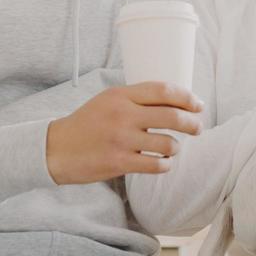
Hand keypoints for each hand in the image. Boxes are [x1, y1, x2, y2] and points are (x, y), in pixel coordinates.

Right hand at [45, 83, 202, 184]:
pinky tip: (161, 162)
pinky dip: (165, 164)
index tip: (198, 105)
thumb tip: (176, 101)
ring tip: (171, 148)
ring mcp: (121, 139)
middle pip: (172, 116)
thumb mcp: (109, 101)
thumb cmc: (88, 124)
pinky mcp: (119, 162)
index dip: (187, 98)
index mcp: (121, 95)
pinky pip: (156, 165)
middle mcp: (123, 114)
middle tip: (197, 128)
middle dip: (192, 123)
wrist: (56, 149)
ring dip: (176, 147)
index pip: (164, 91)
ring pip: (168, 143)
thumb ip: (137, 99)